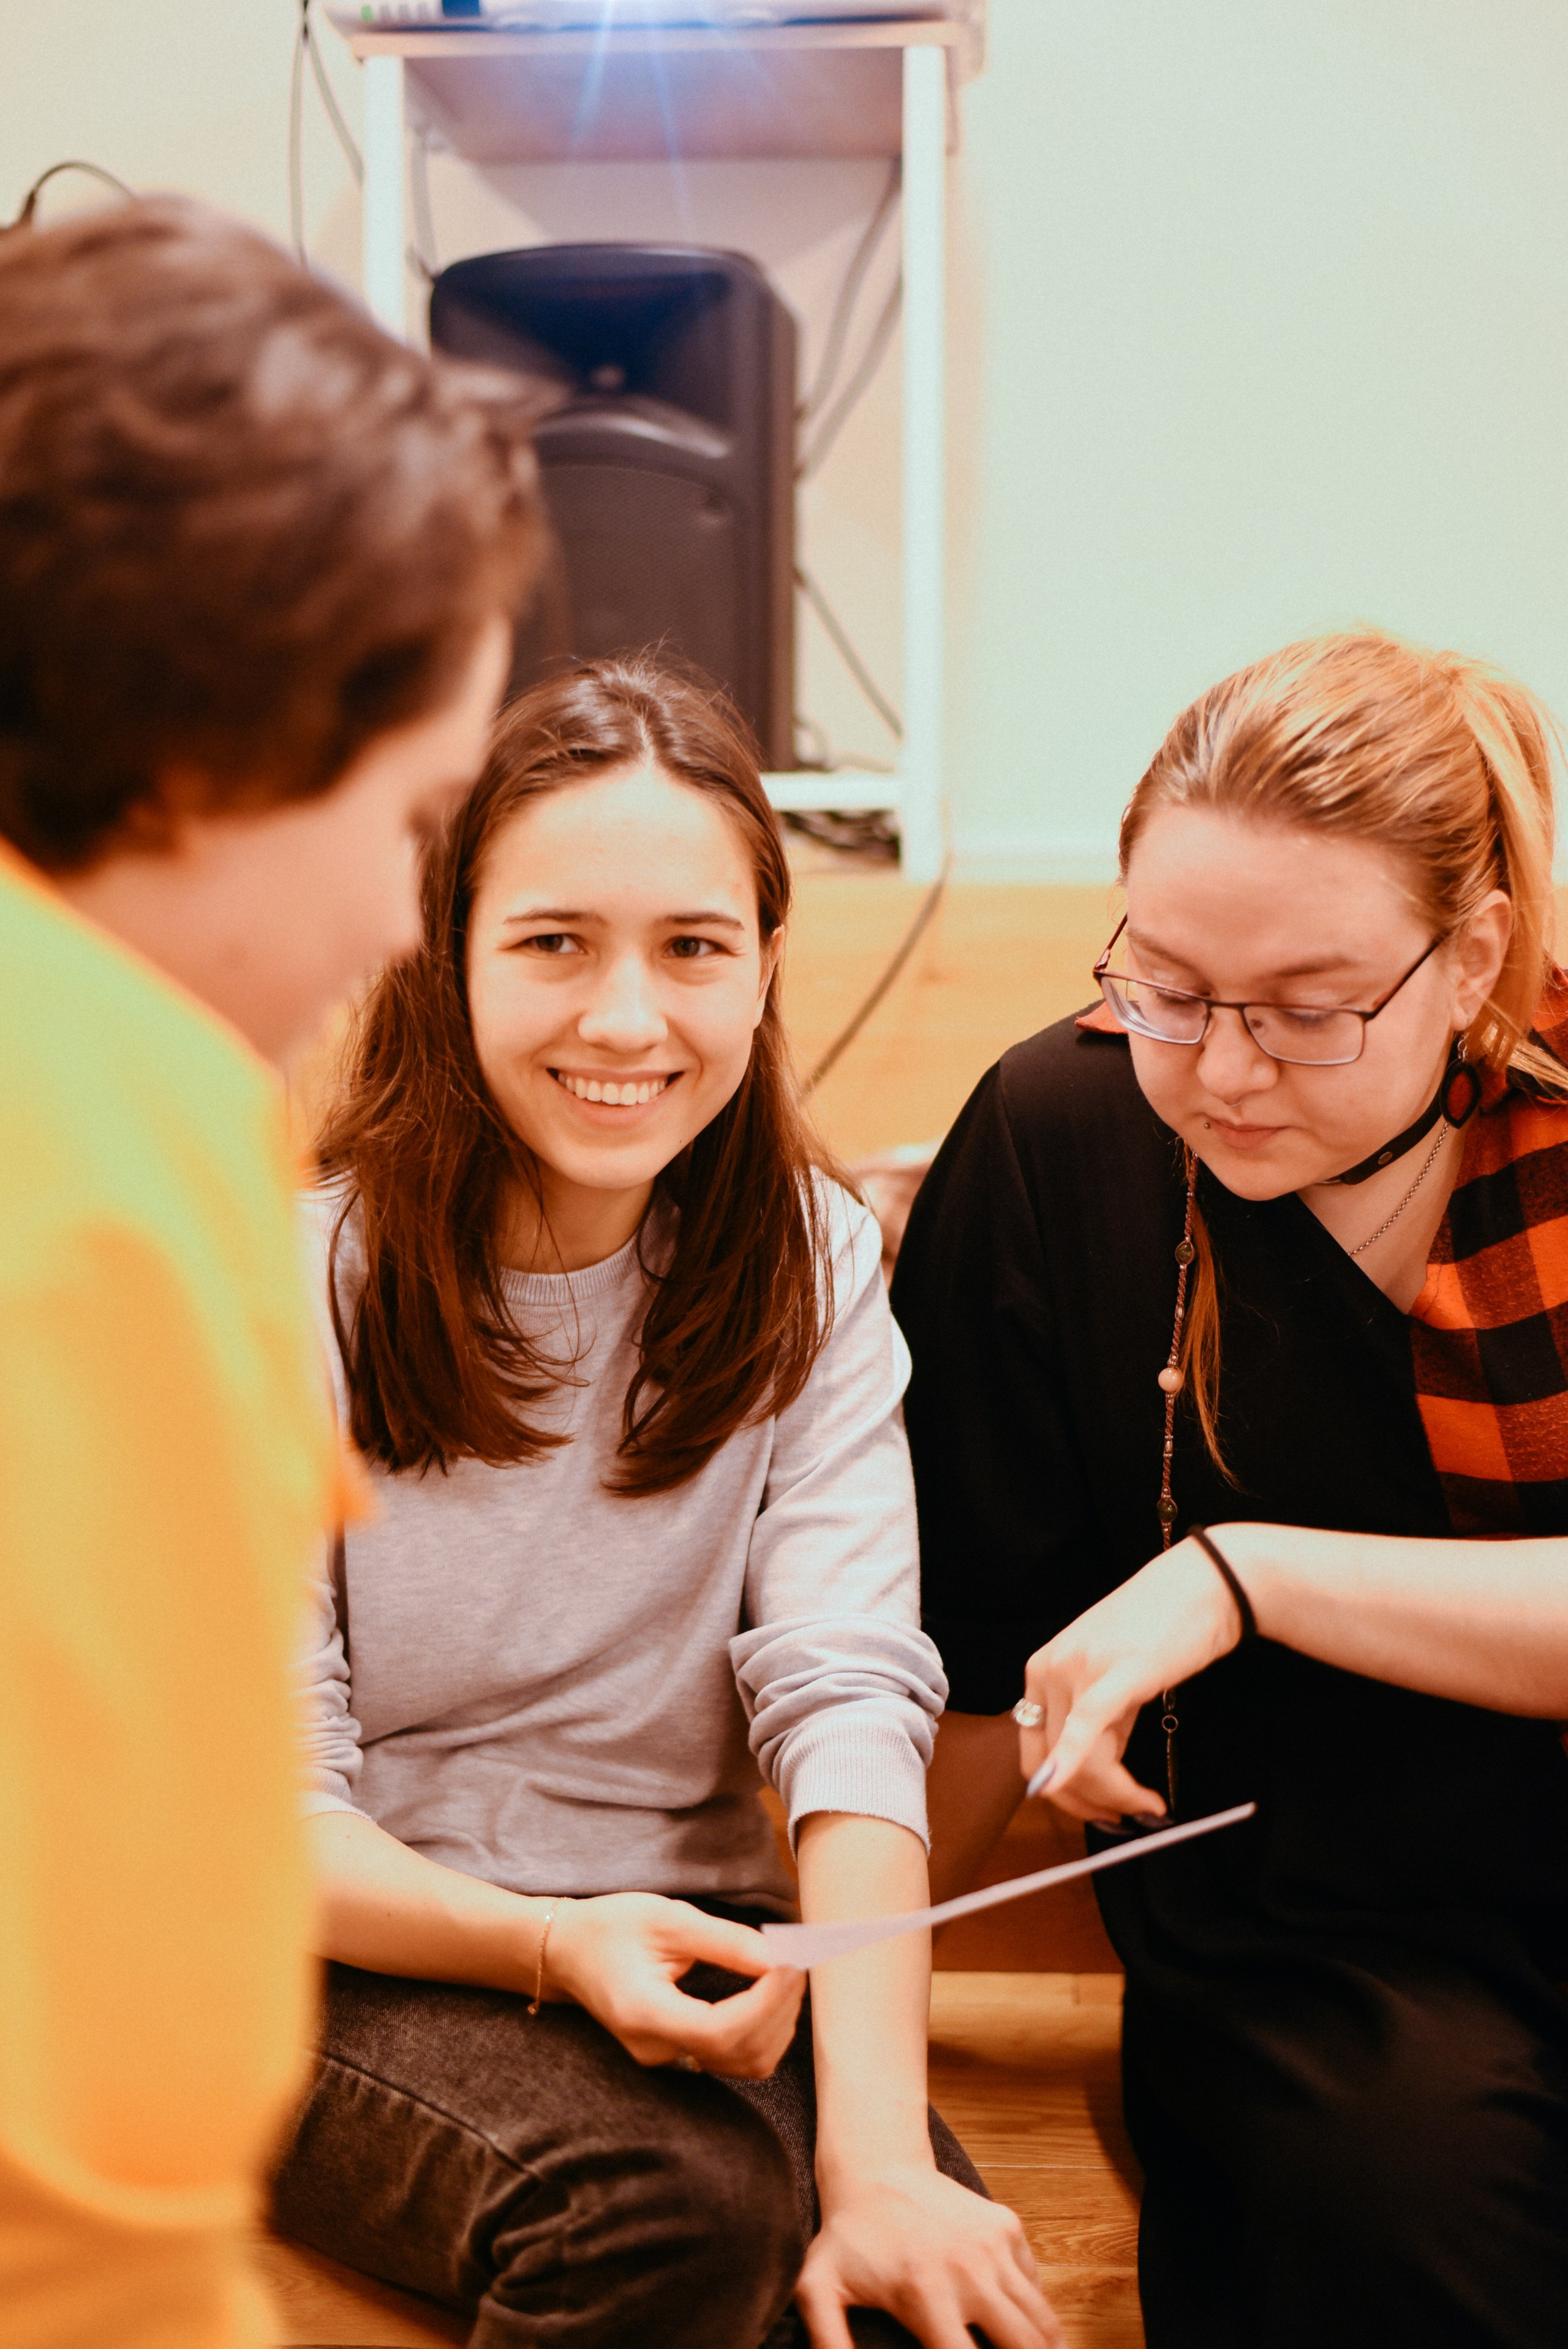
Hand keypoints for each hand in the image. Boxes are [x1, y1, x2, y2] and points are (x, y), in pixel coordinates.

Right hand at [546, 1893, 803, 2076]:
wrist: (570, 1951)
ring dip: (778, 2021)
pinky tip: (771, 1993)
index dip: (767, 2001)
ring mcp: (667, 2058)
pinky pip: (734, 2057)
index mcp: (645, 2014)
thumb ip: (725, 1941)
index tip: (791, 1961)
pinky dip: (764, 2029)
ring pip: (745, 2063)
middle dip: (781, 2008)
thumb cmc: (612, 1927)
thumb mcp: (668, 1918)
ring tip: (788, 1973)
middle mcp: (657, 2049)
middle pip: (741, 2052)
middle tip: (798, 1959)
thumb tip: (780, 1957)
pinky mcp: (678, 2054)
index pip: (723, 2030)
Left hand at [794, 2163, 1060, 2348]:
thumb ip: (828, 2342)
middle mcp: (969, 2270)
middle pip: (1023, 2346)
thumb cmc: (846, 2237)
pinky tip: (1018, 2325)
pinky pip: (1035, 2284)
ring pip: (1041, 2321)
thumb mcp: (818, 2289)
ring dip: (1044, 2347)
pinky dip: (1035, 2312)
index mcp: (926, 2294)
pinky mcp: (1007, 2226)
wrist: (876, 2167)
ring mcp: (994, 2245)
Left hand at [1016, 1536, 1246, 1822]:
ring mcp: (1078, 1669)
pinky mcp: (1114, 1673)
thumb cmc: (1161, 1627)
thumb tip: (1091, 1774)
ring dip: (1115, 1797)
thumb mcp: (1110, 1674)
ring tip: (1148, 1804)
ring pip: (1080, 1762)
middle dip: (1088, 1803)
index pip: (1034, 1752)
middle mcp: (1049, 1668)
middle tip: (1125, 1817)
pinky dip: (1089, 1769)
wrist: (1202, 1586)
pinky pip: (1089, 1731)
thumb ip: (1093, 1718)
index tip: (1099, 1809)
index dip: (1066, 1794)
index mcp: (1041, 1669)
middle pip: (1051, 1766)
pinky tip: (1125, 1798)